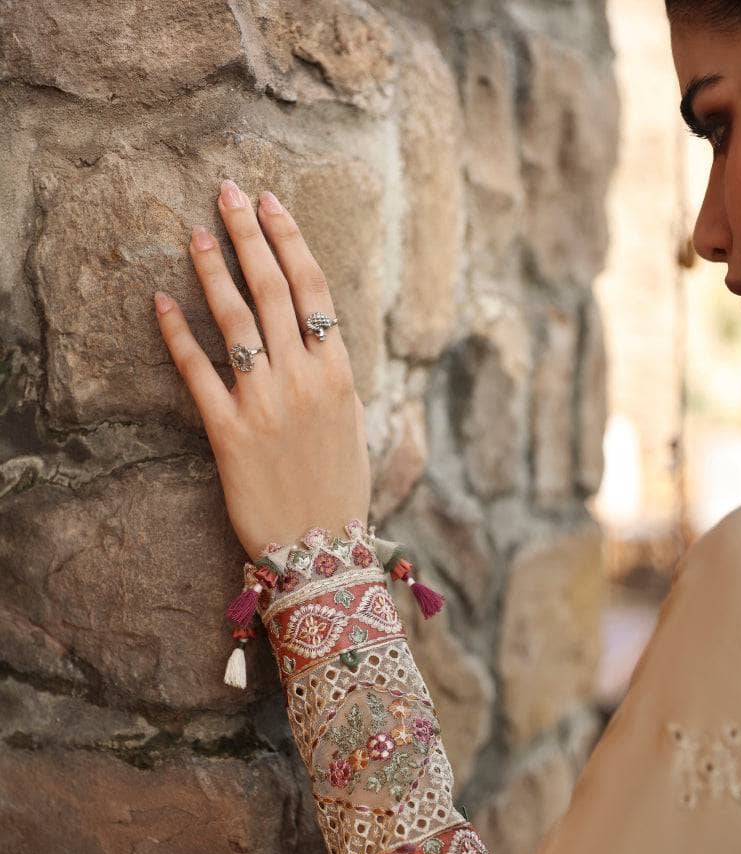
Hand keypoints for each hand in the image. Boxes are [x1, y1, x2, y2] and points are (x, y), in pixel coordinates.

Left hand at [153, 180, 371, 559]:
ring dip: (214, 271)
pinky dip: (178, 335)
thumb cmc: (340, 490)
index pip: (313, 289)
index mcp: (338, 373)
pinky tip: (162, 302)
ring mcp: (264, 404)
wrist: (320, 549)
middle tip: (228, 192)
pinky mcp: (228, 433)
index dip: (289, 239)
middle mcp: (303, 379)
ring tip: (196, 234)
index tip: (270, 202)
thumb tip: (314, 340)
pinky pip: (198, 373)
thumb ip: (332, 377)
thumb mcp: (353, 427)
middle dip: (249, 234)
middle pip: (273, 290)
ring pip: (236, 322)